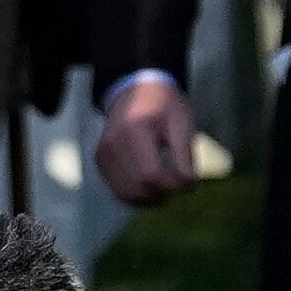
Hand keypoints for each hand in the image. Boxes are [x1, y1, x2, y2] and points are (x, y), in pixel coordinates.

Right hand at [96, 73, 200, 204]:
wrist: (134, 91)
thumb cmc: (163, 106)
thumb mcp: (181, 123)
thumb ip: (185, 154)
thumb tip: (189, 183)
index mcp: (133, 131)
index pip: (151, 174)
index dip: (173, 185)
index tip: (190, 181)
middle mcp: (112, 145)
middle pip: (139, 188)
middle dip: (164, 193)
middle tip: (180, 184)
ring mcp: (103, 155)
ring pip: (127, 194)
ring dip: (152, 198)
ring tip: (168, 185)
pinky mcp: (100, 162)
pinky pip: (119, 190)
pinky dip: (138, 195)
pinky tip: (153, 186)